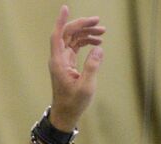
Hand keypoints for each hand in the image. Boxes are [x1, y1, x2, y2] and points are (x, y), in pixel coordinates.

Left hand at [48, 6, 104, 130]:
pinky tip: (97, 42)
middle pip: (67, 34)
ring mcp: (63, 60)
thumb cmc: (74, 103)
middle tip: (99, 22)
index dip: (61, 21)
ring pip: (73, 39)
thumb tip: (98, 48)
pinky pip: (75, 46)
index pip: (57, 35)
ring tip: (102, 32)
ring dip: (86, 33)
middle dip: (82, 25)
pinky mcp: (68, 64)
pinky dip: (86, 42)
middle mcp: (58, 58)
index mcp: (58, 62)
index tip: (66, 7)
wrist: (65, 115)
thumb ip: (92, 67)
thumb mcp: (86, 87)